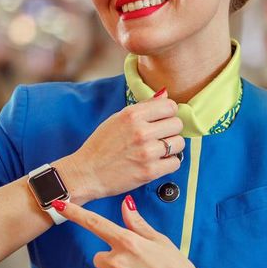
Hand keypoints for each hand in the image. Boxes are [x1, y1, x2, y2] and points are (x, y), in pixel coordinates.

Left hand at [51, 196, 210, 267]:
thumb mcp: (160, 241)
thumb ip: (137, 224)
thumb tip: (126, 205)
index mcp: (128, 242)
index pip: (95, 224)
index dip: (75, 214)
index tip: (59, 205)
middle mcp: (118, 260)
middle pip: (100, 258)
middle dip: (113, 261)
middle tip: (136, 267)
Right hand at [53, 89, 184, 203]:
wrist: (87, 173)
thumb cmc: (101, 145)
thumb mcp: (117, 119)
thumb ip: (143, 106)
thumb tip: (165, 94)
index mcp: (132, 115)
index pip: (170, 106)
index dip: (168, 113)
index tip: (163, 120)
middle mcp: (141, 131)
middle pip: (177, 124)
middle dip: (170, 130)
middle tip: (159, 137)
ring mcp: (147, 152)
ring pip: (179, 143)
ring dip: (171, 147)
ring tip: (158, 150)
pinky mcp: (150, 171)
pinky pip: (175, 163)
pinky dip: (169, 163)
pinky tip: (158, 162)